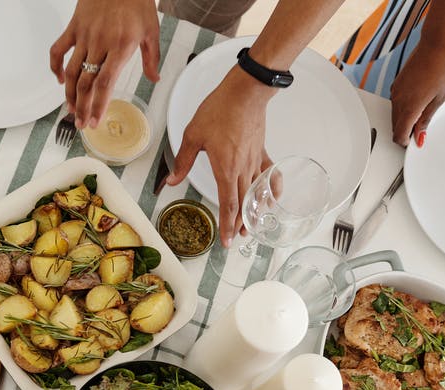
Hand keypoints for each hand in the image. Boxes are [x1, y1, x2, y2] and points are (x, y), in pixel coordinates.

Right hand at [49, 0, 159, 128]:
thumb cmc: (136, 1)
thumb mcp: (151, 30)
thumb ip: (151, 58)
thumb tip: (154, 79)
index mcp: (121, 47)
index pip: (105, 83)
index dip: (98, 105)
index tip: (95, 121)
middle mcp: (100, 44)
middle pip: (86, 83)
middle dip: (82, 107)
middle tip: (81, 124)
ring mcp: (84, 36)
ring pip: (72, 72)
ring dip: (69, 95)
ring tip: (71, 110)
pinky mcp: (73, 28)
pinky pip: (58, 50)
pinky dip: (56, 67)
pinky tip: (60, 80)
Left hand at [167, 68, 274, 245]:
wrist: (245, 92)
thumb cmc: (219, 110)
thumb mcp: (192, 136)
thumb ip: (183, 161)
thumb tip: (171, 181)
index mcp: (225, 168)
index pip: (227, 204)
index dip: (227, 224)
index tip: (226, 240)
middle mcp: (242, 169)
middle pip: (243, 203)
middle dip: (240, 224)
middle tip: (238, 238)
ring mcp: (255, 161)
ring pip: (257, 193)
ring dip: (255, 212)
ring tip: (253, 226)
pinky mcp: (262, 151)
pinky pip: (270, 175)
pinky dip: (272, 189)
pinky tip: (273, 199)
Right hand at [389, 43, 444, 146]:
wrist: (437, 45)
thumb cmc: (442, 67)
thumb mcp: (440, 99)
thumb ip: (426, 120)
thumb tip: (419, 136)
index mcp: (409, 107)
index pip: (399, 134)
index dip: (406, 142)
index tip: (414, 142)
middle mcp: (398, 100)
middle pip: (395, 125)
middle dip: (406, 131)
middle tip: (421, 129)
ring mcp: (396, 90)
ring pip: (395, 114)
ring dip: (405, 118)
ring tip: (423, 112)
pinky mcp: (397, 83)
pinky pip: (396, 101)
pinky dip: (404, 106)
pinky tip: (418, 100)